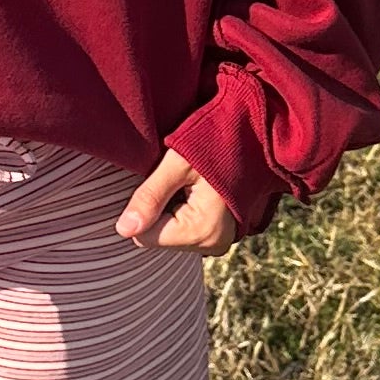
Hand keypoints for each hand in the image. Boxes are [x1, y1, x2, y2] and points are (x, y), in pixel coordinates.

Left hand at [114, 151, 244, 252]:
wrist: (256, 135)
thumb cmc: (215, 142)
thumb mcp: (177, 163)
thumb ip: (149, 196)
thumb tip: (123, 230)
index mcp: (201, 230)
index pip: (144, 236)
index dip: (145, 207)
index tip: (164, 180)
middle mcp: (212, 244)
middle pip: (158, 237)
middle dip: (159, 209)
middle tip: (178, 179)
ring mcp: (218, 243)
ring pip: (169, 234)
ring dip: (170, 210)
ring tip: (189, 183)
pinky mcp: (219, 236)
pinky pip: (184, 230)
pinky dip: (182, 212)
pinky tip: (196, 191)